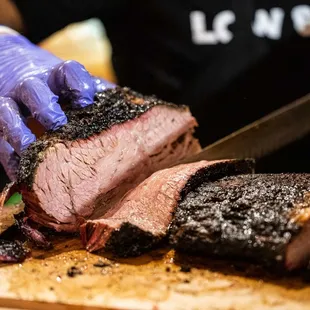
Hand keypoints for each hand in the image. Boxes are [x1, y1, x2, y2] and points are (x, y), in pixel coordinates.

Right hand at [0, 28, 114, 180]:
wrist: (10, 61)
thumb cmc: (55, 81)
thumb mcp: (74, 81)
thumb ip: (99, 93)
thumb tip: (134, 113)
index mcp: (57, 75)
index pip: (68, 71)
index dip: (78, 84)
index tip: (87, 100)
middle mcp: (32, 85)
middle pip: (34, 90)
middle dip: (45, 107)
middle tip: (58, 124)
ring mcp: (11, 102)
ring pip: (7, 113)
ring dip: (18, 133)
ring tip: (31, 151)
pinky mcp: (0, 123)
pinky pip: (1, 143)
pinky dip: (11, 160)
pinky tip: (23, 176)